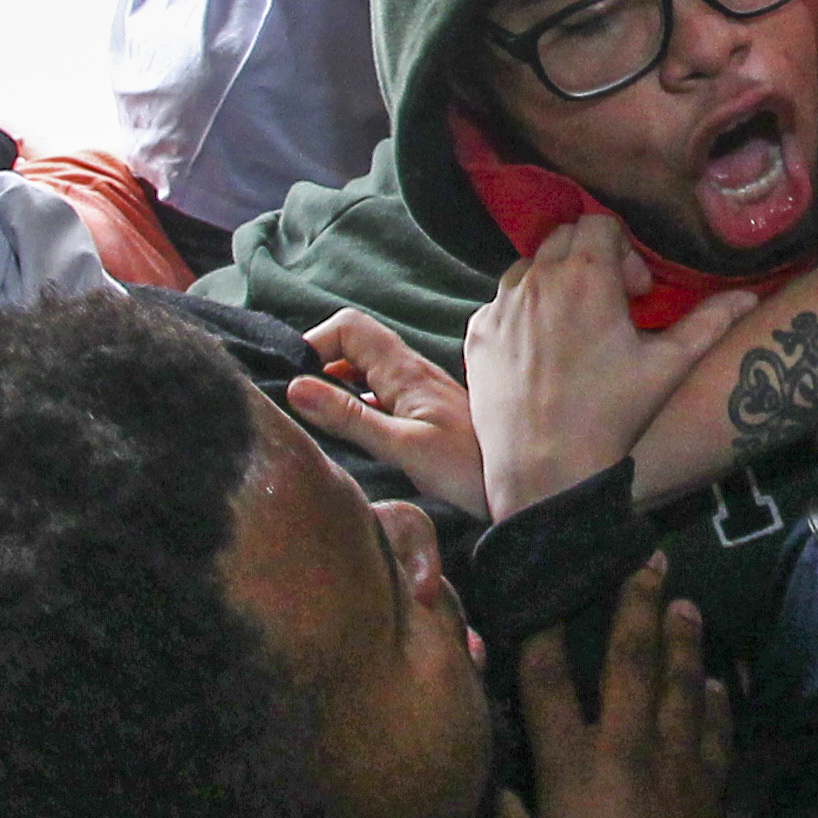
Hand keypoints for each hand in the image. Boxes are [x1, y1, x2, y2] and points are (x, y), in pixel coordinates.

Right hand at [286, 309, 487, 520]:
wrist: (523, 491)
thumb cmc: (468, 472)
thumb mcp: (402, 447)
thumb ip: (348, 417)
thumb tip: (294, 386)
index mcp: (405, 371)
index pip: (349, 327)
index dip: (315, 343)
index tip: (294, 381)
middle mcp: (410, 372)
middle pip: (353, 343)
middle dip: (319, 363)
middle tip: (299, 402)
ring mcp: (415, 392)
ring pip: (363, 370)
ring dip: (334, 385)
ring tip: (315, 419)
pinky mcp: (420, 413)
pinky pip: (376, 394)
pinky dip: (353, 404)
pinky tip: (347, 433)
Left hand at [465, 217, 755, 522]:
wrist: (547, 470)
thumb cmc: (612, 417)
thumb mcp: (669, 367)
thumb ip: (711, 322)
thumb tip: (749, 296)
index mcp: (586, 276)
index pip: (599, 222)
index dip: (623, 250)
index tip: (635, 293)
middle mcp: (537, 280)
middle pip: (563, 236)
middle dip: (589, 258)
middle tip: (610, 305)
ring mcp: (501, 306)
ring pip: (528, 267)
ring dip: (554, 282)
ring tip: (575, 326)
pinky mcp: (479, 333)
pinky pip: (501, 303)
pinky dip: (523, 313)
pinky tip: (543, 353)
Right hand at [500, 558, 794, 817]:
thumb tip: (501, 785)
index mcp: (572, 767)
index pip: (549, 683)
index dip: (542, 635)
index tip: (541, 593)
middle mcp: (626, 748)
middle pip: (631, 660)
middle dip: (636, 604)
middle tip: (648, 559)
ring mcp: (676, 762)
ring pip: (680, 683)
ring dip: (683, 638)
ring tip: (685, 602)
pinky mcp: (710, 785)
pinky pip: (714, 729)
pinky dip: (713, 701)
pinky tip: (713, 684)